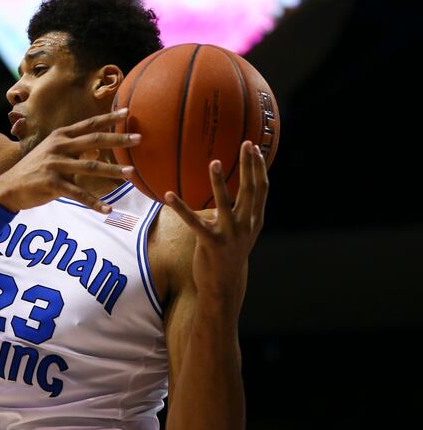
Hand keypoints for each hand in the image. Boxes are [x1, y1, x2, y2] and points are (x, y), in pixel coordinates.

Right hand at [0, 108, 140, 213]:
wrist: (8, 187)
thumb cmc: (34, 170)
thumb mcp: (53, 154)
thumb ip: (75, 150)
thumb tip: (98, 150)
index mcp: (60, 136)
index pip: (89, 124)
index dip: (109, 118)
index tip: (128, 112)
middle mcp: (58, 146)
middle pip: (94, 140)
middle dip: (118, 139)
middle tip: (139, 139)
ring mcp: (55, 165)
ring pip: (90, 167)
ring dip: (113, 171)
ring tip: (131, 174)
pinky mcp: (52, 184)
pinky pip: (78, 194)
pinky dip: (94, 203)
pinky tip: (108, 210)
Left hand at [165, 141, 268, 297]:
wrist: (223, 285)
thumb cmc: (228, 254)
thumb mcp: (239, 232)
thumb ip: (238, 212)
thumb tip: (228, 191)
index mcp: (254, 220)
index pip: (261, 189)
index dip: (259, 168)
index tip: (256, 148)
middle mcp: (246, 226)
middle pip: (250, 190)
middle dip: (248, 166)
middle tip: (246, 144)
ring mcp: (230, 235)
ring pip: (224, 203)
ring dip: (218, 182)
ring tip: (213, 162)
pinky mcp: (211, 243)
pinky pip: (193, 222)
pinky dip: (180, 208)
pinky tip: (169, 195)